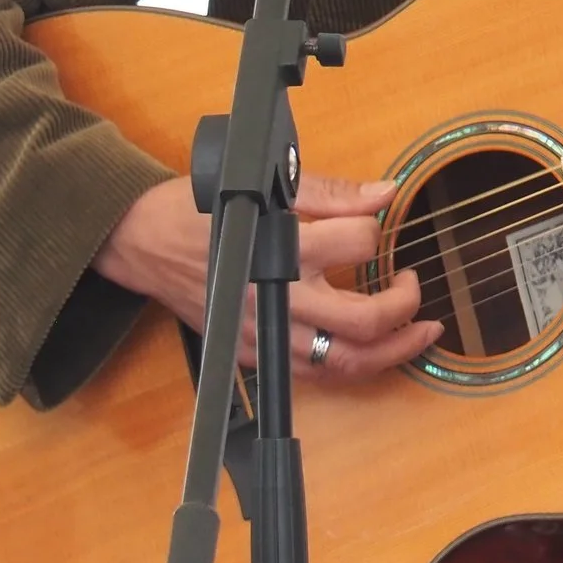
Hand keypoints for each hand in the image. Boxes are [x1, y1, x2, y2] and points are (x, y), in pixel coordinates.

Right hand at [93, 174, 442, 381]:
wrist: (144, 243)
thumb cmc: (198, 211)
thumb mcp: (266, 188)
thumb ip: (331, 193)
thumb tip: (384, 194)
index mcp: (282, 249)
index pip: (359, 243)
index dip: (377, 228)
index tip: (377, 221)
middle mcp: (278, 299)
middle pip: (363, 321)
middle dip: (404, 306)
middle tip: (414, 285)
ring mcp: (265, 335)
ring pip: (345, 362)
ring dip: (391, 352)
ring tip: (418, 332)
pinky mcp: (254, 355)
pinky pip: (315, 375)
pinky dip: (350, 365)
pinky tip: (371, 349)